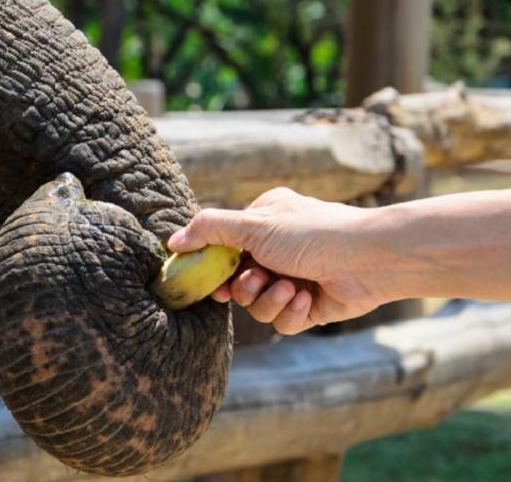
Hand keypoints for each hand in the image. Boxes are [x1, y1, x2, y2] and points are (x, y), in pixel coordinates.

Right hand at [167, 188, 392, 334]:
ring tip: (290, 287)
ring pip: (258, 304)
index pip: (223, 248)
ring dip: (270, 299)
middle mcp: (277, 249)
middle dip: (245, 287)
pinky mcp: (309, 306)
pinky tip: (307, 297)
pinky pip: (282, 321)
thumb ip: (209, 230)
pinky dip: (291, 312)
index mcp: (264, 222)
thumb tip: (173, 242)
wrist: (370, 259)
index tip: (209, 282)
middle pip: (237, 281)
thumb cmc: (313, 234)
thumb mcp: (253, 225)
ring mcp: (293, 278)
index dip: (214, 269)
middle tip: (254, 282)